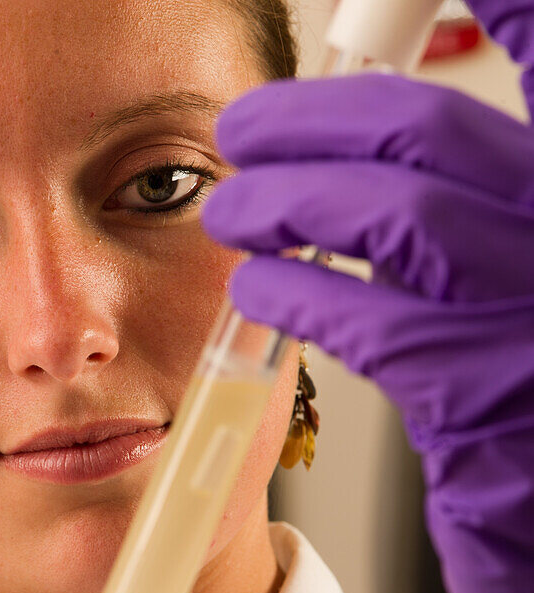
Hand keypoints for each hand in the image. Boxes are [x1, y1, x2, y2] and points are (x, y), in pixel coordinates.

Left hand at [202, 5, 533, 592]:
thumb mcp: (524, 298)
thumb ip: (481, 210)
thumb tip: (367, 148)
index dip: (513, 3)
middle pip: (437, 135)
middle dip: (318, 118)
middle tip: (243, 128)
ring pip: (399, 216)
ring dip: (288, 201)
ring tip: (229, 206)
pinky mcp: (499, 409)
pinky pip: (376, 323)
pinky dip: (301, 294)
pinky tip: (263, 290)